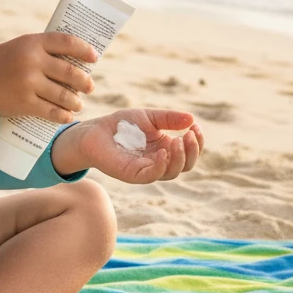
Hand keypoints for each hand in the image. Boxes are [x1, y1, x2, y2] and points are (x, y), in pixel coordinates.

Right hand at [0, 32, 97, 122]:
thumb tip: (74, 61)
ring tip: (78, 103)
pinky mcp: (24, 103)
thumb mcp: (19, 47)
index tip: (94, 58)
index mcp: (32, 42)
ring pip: (64, 95)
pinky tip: (68, 116)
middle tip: (90, 86)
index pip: (66, 42)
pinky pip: (52, 111)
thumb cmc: (0, 62)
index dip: (84, 50)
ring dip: (76, 101)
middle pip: (69, 72)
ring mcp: (29, 83)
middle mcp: (32, 61)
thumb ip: (42, 50)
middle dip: (84, 82)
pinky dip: (64, 115)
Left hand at [51, 108, 203, 182]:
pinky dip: (161, 166)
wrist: (95, 131)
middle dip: (192, 151)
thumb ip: (169, 119)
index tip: (195, 126)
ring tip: (178, 140)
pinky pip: (152, 175)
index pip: (189, 152)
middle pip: (185, 165)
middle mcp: (159, 162)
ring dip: (180, 158)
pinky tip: (164, 151)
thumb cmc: (122, 125)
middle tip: (189, 134)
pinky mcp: (133, 174)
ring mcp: (147, 170)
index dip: (197, 142)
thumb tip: (192, 119)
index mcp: (166, 148)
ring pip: (172, 172)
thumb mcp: (150, 117)